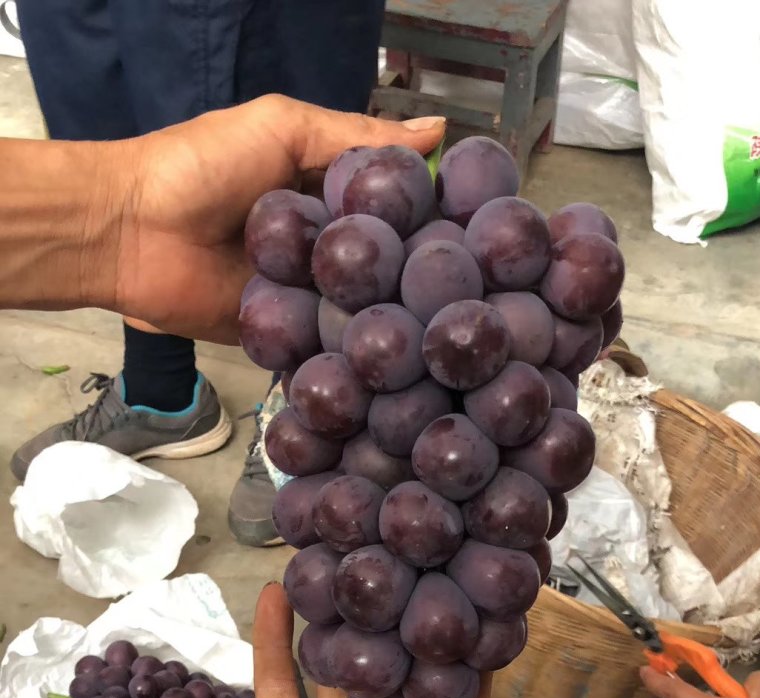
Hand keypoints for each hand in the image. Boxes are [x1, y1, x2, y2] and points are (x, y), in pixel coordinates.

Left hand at [114, 98, 444, 342]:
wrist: (133, 229)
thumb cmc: (203, 165)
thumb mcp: (285, 129)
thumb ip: (357, 138)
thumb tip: (440, 133)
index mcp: (325, 193)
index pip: (392, 207)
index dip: (430, 216)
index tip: (477, 230)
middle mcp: (320, 245)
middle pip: (382, 263)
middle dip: (416, 273)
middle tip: (468, 289)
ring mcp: (303, 293)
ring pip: (359, 308)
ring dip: (387, 315)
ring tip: (438, 328)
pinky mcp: (281, 334)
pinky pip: (322, 344)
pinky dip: (344, 349)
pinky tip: (386, 356)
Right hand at [219, 585, 498, 697]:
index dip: (472, 663)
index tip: (487, 608)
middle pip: (402, 678)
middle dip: (410, 628)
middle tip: (418, 562)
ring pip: (342, 673)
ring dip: (347, 624)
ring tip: (353, 564)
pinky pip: (279, 687)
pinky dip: (275, 642)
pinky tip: (279, 592)